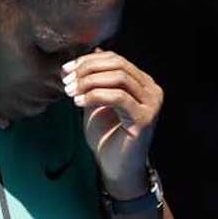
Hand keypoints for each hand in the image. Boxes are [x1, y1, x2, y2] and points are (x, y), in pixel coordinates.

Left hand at [61, 48, 162, 195]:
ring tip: (70, 92)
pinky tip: (78, 103)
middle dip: (87, 70)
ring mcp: (151, 103)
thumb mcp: (97, 101)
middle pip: (118, 64)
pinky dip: (95, 96)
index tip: (66, 69)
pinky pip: (118, 97)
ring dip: (89, 82)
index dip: (89, 60)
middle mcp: (151, 89)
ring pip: (119, 78)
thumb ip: (96, 79)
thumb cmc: (106, 136)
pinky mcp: (145, 118)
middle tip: (66, 81)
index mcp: (142, 82)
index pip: (116, 59)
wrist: (116, 168)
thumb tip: (92, 50)